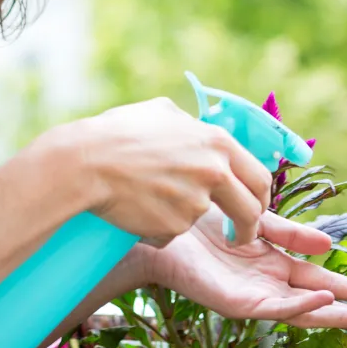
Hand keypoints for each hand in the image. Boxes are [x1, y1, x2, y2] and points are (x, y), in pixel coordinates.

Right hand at [52, 98, 271, 246]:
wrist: (86, 163)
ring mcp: (195, 202)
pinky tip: (136, 208)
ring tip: (150, 199)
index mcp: (217, 142)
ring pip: (202, 219)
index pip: (260, 176)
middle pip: (250, 210)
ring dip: (184, 217)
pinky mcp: (175, 226)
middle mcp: (214, 172)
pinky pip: (173, 232)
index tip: (254, 207)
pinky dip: (159, 227)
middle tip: (238, 235)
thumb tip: (199, 128)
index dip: (260, 196)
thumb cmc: (118, 132)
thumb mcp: (162, 112)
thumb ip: (191, 125)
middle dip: (248, 227)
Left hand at [140, 209, 346, 338]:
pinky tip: (324, 302)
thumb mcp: (256, 219)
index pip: (322, 280)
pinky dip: (302, 306)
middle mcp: (270, 284)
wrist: (162, 228)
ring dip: (337, 315)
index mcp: (276, 264)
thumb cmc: (203, 221)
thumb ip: (290, 233)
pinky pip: (276, 308)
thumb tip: (327, 244)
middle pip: (321, 303)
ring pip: (304, 312)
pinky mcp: (238, 304)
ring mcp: (256, 296)